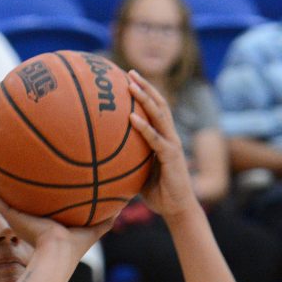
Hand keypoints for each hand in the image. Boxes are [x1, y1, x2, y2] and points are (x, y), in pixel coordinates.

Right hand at [0, 172, 116, 261]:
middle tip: (16, 160)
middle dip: (18, 182)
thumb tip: (126, 202)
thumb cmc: (75, 245)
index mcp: (48, 222)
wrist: (57, 254)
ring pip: (5, 196)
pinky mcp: (11, 217)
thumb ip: (109, 215)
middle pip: (22, 197)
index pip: (44, 203)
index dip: (43, 189)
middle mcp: (32, 218)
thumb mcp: (96, 226)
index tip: (43, 172)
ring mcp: (19, 218)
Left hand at [127, 70, 196, 219]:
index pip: (155, 110)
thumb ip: (129, 162)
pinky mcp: (171, 157)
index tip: (129, 79)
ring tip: (131, 84)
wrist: (177, 209)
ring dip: (145, 98)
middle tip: (129, 71)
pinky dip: (144, 127)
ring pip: (159, 115)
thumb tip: (104, 159)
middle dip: (145, 86)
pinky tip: (131, 117)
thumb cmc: (158, 194)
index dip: (145, 93)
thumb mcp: (139, 174)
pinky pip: (155, 139)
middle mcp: (170, 137)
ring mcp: (172, 145)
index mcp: (164, 139)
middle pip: (159, 104)